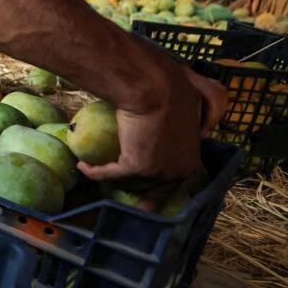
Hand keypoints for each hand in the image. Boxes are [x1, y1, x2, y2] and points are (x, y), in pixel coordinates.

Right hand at [78, 65, 226, 183]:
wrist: (153, 87)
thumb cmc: (174, 88)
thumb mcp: (199, 104)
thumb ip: (205, 116)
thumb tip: (204, 127)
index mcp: (193, 159)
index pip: (177, 180)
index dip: (162, 184)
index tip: (149, 188)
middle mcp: (178, 172)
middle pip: (156, 192)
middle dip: (143, 200)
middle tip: (125, 195)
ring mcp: (158, 172)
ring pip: (130, 183)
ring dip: (111, 178)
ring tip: (96, 170)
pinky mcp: (136, 167)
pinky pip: (109, 173)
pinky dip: (94, 171)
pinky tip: (83, 166)